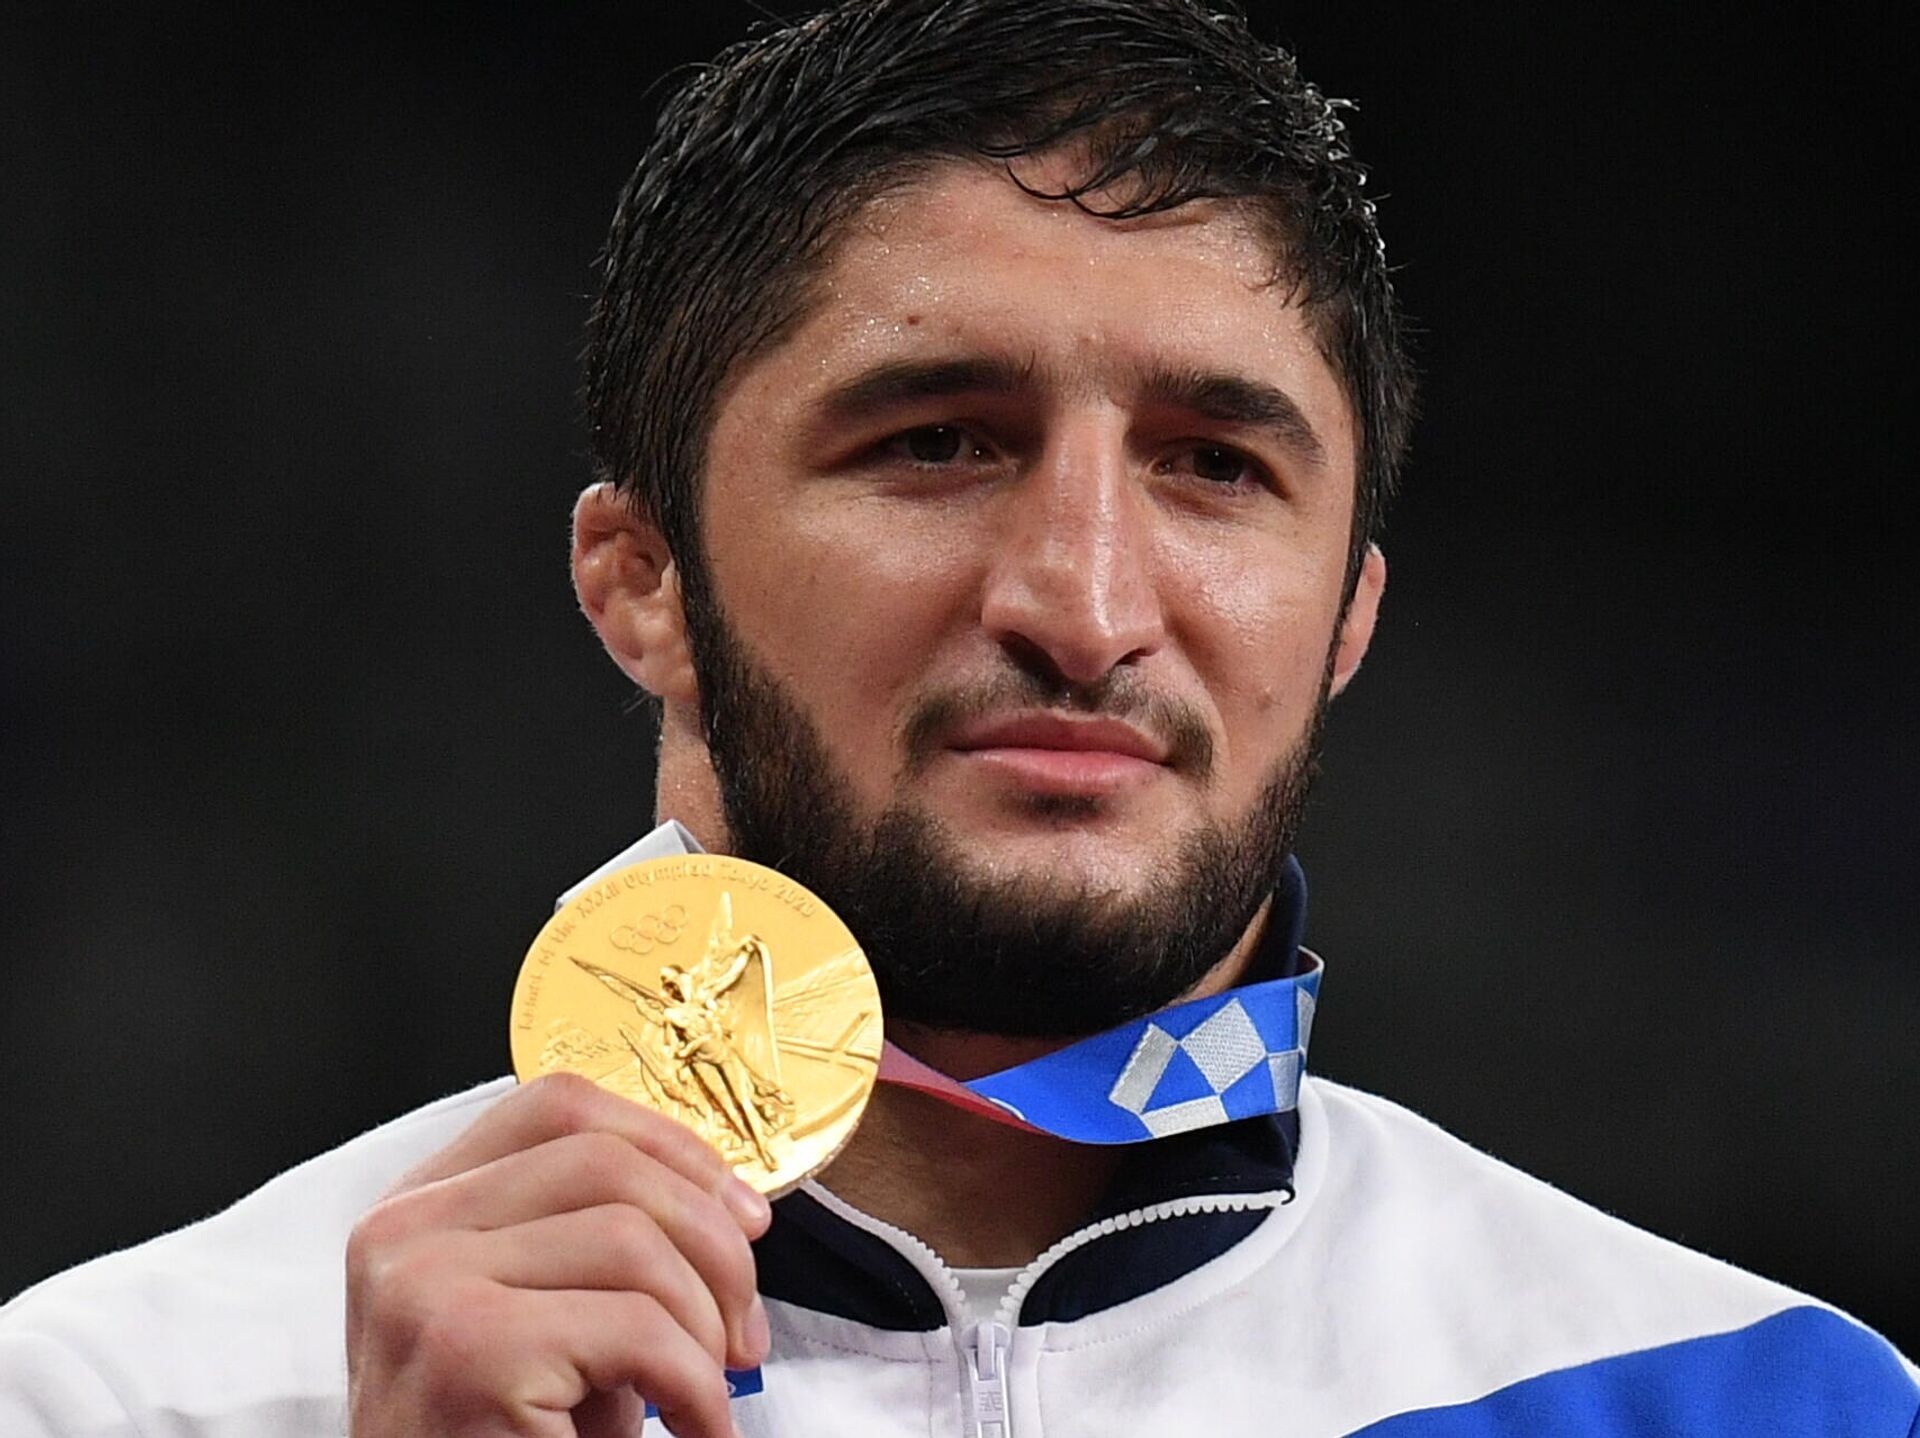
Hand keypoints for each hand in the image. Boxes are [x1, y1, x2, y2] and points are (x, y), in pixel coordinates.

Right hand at [345, 1072, 772, 1437]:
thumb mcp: (545, 1315)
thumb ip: (597, 1238)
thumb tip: (731, 1203)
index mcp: (420, 1206)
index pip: (559, 1108)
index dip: (670, 1146)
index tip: (739, 1212)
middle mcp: (403, 1232)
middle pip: (606, 1161)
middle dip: (712, 1241)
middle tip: (744, 1327)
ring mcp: (424, 1285)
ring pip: (632, 1240)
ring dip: (705, 1324)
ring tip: (708, 1390)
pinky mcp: (466, 1350)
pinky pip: (639, 1329)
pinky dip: (697, 1388)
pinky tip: (695, 1426)